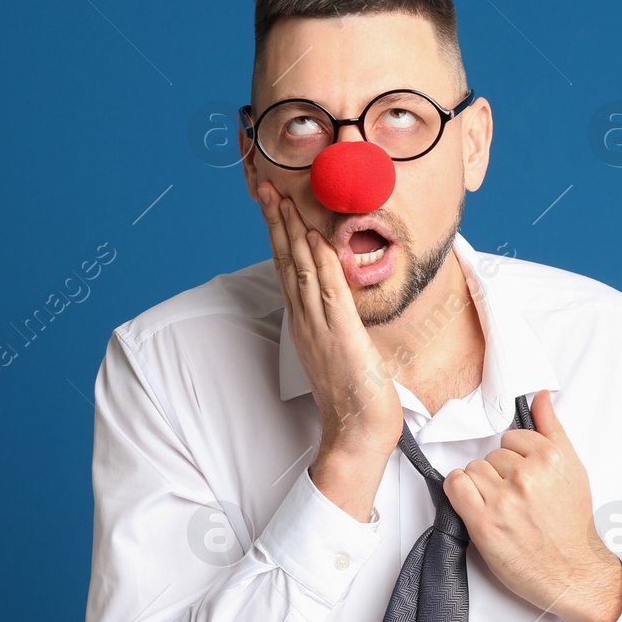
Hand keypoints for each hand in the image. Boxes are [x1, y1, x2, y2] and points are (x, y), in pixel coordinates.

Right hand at [257, 181, 401, 469]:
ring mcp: (320, 329)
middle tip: (265, 186)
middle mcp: (306, 321)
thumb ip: (337, 320)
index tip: (272, 201)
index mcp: (305, 322)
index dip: (278, 232)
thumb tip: (339, 296)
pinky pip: (329, 294)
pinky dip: (322, 264)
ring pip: (300, 270)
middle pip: (285, 261)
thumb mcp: (342, 349)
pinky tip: (316, 239)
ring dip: (291, 231)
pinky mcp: (341, 338)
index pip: (287, 268)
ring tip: (282, 198)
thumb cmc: (355, 396)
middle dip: (276, 221)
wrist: (356, 435)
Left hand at [443, 389, 621, 621]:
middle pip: (491, 455)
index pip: (511, 438)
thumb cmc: (572, 524)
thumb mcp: (573, 470)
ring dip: (480, 487)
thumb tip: (540, 396)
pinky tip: (475, 504)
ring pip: (473, 470)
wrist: (573, 572)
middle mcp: (528, 475)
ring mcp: (504, 499)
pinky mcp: (484, 522)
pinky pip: (455, 486)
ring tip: (502, 507)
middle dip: (500, 474)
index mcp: (551, 458)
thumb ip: (553, 429)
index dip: (515, 459)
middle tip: (516, 499)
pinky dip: (460, 492)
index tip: (524, 478)